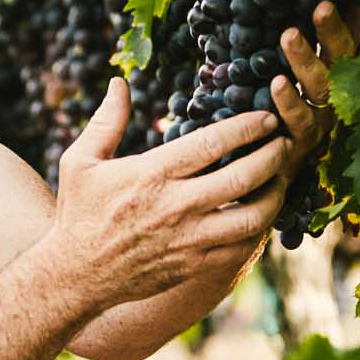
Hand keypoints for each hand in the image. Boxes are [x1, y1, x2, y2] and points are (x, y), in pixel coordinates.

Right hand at [52, 79, 293, 309]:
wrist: (75, 277)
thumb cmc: (78, 214)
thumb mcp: (80, 162)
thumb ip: (105, 121)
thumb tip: (119, 82)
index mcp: (153, 174)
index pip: (214, 143)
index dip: (248, 126)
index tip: (266, 117)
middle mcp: (176, 207)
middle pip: (244, 177)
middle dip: (273, 155)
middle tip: (284, 143)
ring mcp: (189, 240)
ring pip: (252, 217)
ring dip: (275, 195)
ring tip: (280, 180)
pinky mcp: (195, 265)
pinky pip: (242, 247)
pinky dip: (259, 229)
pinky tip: (261, 214)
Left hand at [271, 0, 359, 179]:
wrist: (275, 169)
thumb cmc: (293, 110)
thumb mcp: (310, 72)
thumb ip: (327, 39)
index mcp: (340, 77)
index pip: (347, 43)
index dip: (341, 21)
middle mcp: (336, 99)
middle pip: (339, 62)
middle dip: (330, 34)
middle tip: (320, 5)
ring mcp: (320, 123)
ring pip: (319, 91)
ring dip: (306, 61)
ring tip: (289, 35)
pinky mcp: (299, 146)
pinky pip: (297, 123)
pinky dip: (287, 103)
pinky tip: (274, 83)